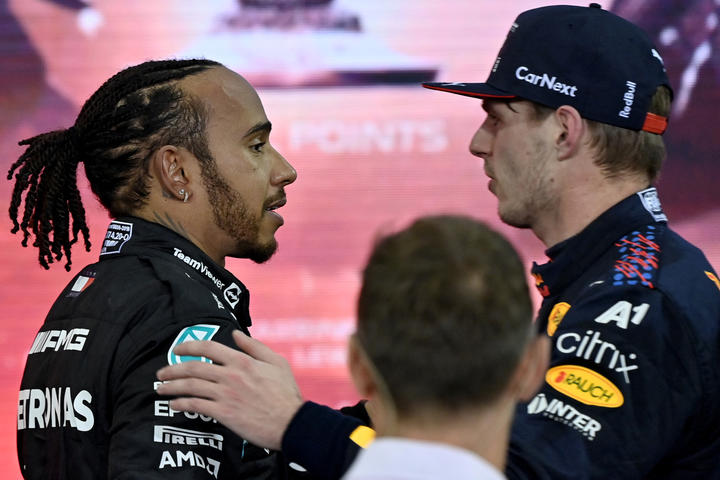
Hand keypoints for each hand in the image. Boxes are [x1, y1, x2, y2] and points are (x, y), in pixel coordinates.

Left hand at [156, 330, 303, 449]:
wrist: (290, 422)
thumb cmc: (286, 393)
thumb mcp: (276, 362)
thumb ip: (254, 347)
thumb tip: (236, 334)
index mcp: (242, 361)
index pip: (209, 348)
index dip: (189, 346)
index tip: (178, 349)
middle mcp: (231, 375)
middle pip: (193, 368)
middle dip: (172, 369)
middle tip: (161, 373)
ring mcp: (226, 395)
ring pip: (190, 386)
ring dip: (171, 387)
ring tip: (160, 389)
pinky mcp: (224, 413)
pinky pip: (196, 406)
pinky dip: (181, 404)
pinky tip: (173, 405)